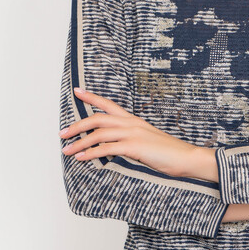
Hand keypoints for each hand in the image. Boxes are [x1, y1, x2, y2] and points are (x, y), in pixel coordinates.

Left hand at [60, 88, 200, 177]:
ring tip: (67, 150)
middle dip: (77, 125)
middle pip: (97, 118)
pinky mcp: (134, 146)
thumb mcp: (146, 141)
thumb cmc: (167, 153)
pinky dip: (91, 153)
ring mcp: (132, 133)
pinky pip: (107, 148)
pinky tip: (81, 158)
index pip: (108, 104)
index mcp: (133, 120)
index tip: (76, 91)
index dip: (91, 97)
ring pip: (99, 133)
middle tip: (62, 133)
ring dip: (80, 142)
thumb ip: (129, 140)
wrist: (186, 157)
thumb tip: (112, 146)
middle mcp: (131, 123)